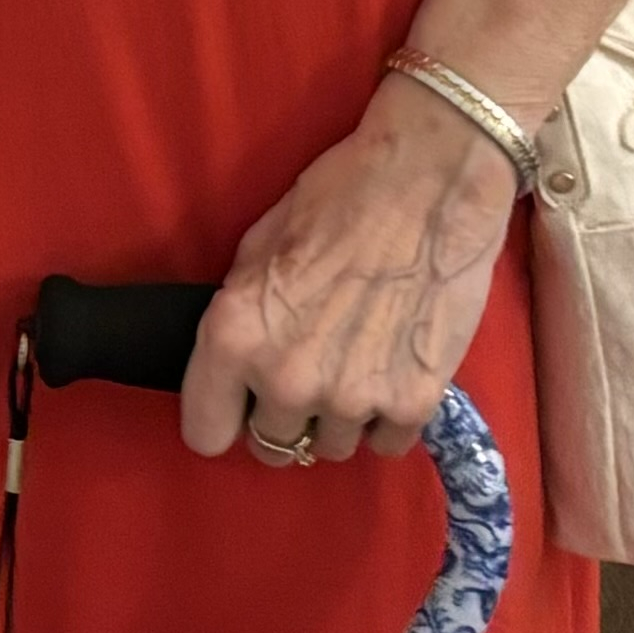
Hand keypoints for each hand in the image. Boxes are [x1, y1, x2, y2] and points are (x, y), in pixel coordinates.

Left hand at [180, 80, 519, 465]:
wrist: (428, 185)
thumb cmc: (337, 200)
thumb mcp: (258, 248)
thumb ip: (241, 315)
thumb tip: (235, 360)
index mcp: (233, 338)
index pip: (205, 434)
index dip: (221, 419)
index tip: (236, 407)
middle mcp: (286, 380)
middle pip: (272, 445)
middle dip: (282, 415)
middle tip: (306, 372)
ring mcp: (351, 398)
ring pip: (330, 446)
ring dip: (337, 416)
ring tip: (355, 361)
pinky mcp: (413, 403)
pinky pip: (386, 443)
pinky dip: (388, 418)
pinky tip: (392, 371)